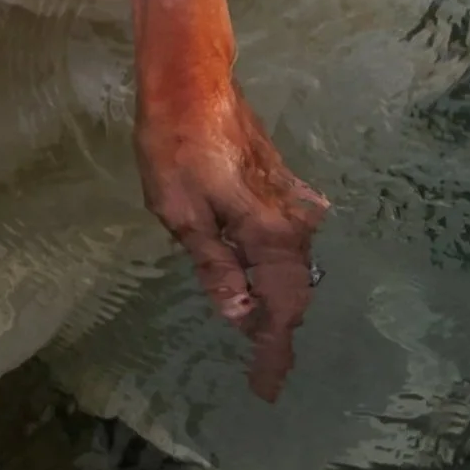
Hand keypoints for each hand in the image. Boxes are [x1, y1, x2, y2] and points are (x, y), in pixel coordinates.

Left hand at [135, 79, 328, 401]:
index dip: (274, 352)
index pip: (282, 309)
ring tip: (257, 333)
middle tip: (260, 368)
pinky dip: (275, 269)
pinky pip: (286, 243)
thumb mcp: (180, 213)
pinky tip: (258, 281)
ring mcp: (292, 202)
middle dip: (278, 331)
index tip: (267, 389)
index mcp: (269, 233)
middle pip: (293, 291)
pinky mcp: (282, 186)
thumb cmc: (176, 146)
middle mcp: (292, 222)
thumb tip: (241, 317)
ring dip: (277, 301)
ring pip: (292, 267)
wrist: (193, 81)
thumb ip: (214, 266)